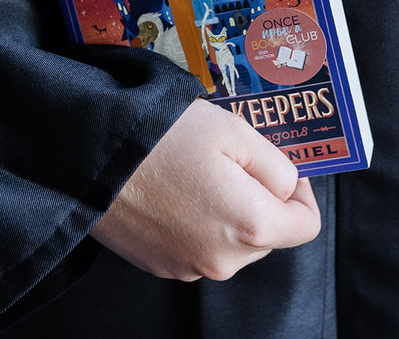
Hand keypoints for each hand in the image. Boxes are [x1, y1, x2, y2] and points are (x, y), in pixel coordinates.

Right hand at [90, 99, 320, 281]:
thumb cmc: (162, 137)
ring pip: (233, 239)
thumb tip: (289, 185)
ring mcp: (189, 267)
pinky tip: (176, 187)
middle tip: (232, 158)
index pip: (305, 225)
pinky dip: (198, 220)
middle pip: (269, 233)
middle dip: (261, 197)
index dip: (302, 192)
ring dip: (229, 209)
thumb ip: (276, 164)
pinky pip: (200, 244)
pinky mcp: (162, 265)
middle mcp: (223, 259)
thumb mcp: (234, 131)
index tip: (284, 167)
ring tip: (198, 169)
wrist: (93, 156)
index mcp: (250, 225)